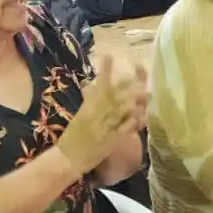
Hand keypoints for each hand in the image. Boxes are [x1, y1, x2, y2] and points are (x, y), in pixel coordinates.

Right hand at [57, 54, 146, 174]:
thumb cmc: (73, 137)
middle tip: (139, 76)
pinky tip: (141, 116)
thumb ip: (90, 101)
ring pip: (120, 110)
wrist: (67, 158)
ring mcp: (104, 127)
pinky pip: (123, 130)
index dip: (105, 69)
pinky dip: (132, 122)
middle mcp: (95, 114)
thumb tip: (96, 86)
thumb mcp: (80, 115)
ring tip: (145, 92)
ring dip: (133, 100)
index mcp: (87, 106)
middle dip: (126, 85)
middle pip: (113, 95)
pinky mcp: (110, 141)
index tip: (109, 54)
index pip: (97, 84)